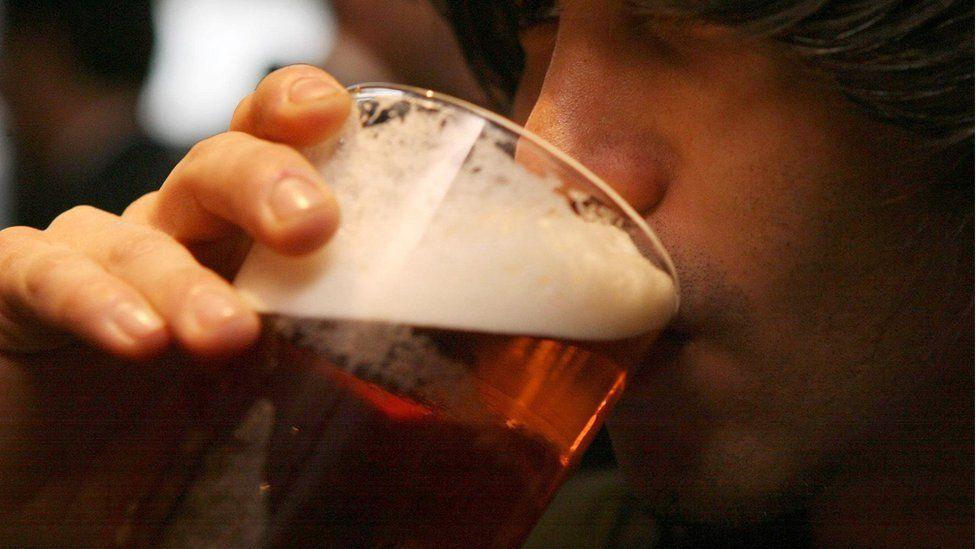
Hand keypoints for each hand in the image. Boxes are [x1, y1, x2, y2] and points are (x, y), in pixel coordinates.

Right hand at [0, 65, 349, 542]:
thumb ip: (340, 373)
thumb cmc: (176, 440)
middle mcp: (173, 236)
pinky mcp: (13, 294)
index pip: (273, 155)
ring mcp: (93, 259)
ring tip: (227, 335)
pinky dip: (90, 300)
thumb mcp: (274, 401)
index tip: (336, 115)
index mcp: (242, 247)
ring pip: (139, 229)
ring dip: (185, 277)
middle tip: (312, 227)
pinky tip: (135, 340)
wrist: (56, 496)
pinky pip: (43, 274)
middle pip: (214, 169)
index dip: (297, 120)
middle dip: (263, 180)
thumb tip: (454, 386)